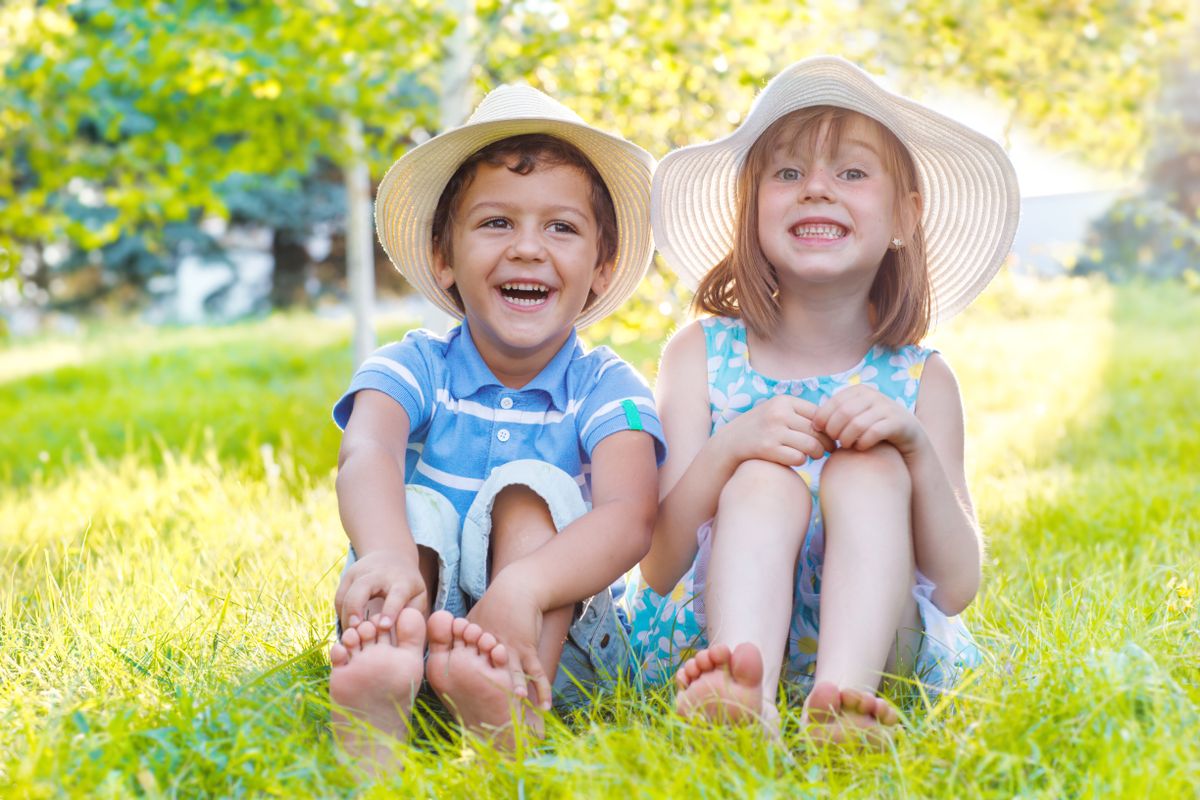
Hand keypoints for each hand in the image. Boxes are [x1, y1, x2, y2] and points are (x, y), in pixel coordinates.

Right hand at [334, 549, 428, 631]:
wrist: (393, 557)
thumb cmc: (408, 586)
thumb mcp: (419, 596)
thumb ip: (412, 615)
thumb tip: (402, 636)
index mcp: (402, 580)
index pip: (396, 594)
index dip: (390, 610)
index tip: (383, 626)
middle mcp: (379, 574)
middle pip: (362, 587)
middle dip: (355, 607)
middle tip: (354, 628)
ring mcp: (361, 573)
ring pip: (347, 594)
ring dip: (345, 615)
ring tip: (350, 634)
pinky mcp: (348, 576)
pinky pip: (339, 597)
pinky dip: (341, 613)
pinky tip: (347, 626)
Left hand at [467, 569, 551, 709]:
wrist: (517, 588)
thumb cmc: (493, 606)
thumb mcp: (471, 621)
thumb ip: (459, 639)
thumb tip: (449, 655)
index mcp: (473, 645)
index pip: (466, 667)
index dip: (465, 685)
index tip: (462, 707)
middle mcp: (489, 649)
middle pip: (487, 673)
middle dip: (490, 693)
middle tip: (489, 719)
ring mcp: (509, 649)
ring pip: (511, 674)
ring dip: (514, 691)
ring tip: (515, 708)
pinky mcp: (527, 648)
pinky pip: (536, 672)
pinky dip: (542, 689)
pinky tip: (544, 707)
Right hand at [716, 394, 835, 466]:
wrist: (728, 444)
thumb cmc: (760, 429)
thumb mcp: (777, 412)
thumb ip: (800, 414)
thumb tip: (836, 420)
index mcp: (783, 400)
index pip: (819, 414)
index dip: (829, 427)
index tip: (830, 436)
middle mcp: (778, 413)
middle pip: (818, 431)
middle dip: (827, 443)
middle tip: (828, 450)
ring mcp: (772, 430)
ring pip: (811, 445)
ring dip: (817, 454)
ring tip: (816, 455)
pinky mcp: (767, 449)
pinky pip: (798, 458)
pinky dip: (801, 462)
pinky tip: (795, 459)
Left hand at [812, 384, 926, 456]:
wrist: (909, 438)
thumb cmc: (873, 430)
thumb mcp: (855, 418)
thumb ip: (837, 416)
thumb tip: (812, 423)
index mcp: (860, 391)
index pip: (833, 403)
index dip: (823, 419)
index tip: (820, 433)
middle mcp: (874, 395)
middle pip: (843, 413)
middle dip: (834, 431)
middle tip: (834, 444)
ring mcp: (888, 407)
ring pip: (857, 423)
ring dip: (848, 438)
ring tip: (847, 446)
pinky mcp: (899, 422)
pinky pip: (874, 432)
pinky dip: (863, 442)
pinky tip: (861, 448)